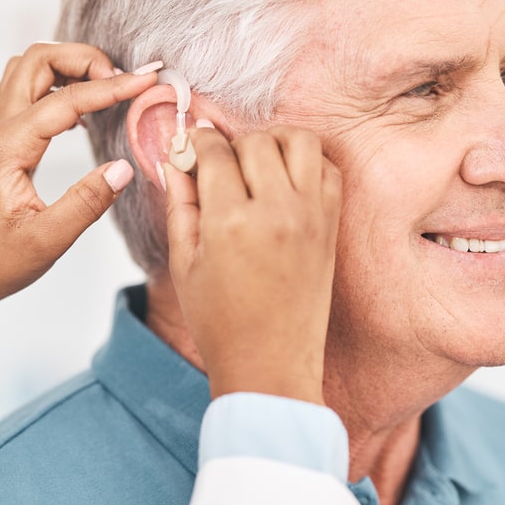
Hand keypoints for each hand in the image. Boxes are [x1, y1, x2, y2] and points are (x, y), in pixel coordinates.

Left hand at [0, 43, 160, 336]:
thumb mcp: (48, 240)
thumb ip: (87, 202)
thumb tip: (124, 168)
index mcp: (10, 146)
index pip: (67, 99)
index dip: (112, 87)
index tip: (147, 81)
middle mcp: (0, 128)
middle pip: (38, 59)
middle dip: (85, 58)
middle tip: (123, 80)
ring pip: (30, 69)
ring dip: (69, 65)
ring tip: (107, 87)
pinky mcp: (3, 139)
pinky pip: (29, 90)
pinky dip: (59, 84)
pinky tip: (85, 112)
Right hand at [164, 124, 341, 403]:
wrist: (271, 364)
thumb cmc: (221, 323)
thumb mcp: (184, 263)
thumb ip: (180, 204)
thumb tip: (174, 160)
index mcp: (230, 222)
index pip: (214, 151)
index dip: (197, 142)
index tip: (190, 146)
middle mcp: (276, 211)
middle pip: (255, 140)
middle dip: (232, 145)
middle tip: (220, 167)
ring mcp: (310, 215)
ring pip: (298, 140)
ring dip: (274, 142)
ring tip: (257, 164)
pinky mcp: (331, 224)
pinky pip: (327, 167)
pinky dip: (306, 162)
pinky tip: (285, 181)